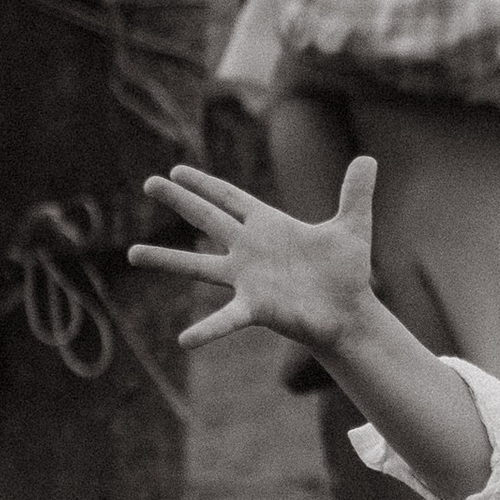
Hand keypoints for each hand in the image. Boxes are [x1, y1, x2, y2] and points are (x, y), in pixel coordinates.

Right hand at [130, 156, 376, 351]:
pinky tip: (184, 340)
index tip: (177, 170)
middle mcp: (250, 250)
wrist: (350, 312)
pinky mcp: (255, 308)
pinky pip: (225, 319)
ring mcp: (247, 279)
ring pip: (198, 266)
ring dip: (166, 260)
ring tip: (132, 253)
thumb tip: (368, 159)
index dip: (204, 184)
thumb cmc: (346, 273)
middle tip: (148, 183)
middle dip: (179, 201)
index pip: (230, 198)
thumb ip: (355, 192)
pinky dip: (206, 330)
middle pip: (207, 219)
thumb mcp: (353, 226)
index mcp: (268, 226)